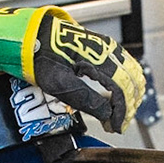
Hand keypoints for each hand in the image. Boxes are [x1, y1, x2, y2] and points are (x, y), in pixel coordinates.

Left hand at [31, 14, 146, 131]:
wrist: (31, 35)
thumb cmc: (41, 56)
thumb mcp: (60, 84)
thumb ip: (86, 100)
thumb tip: (107, 114)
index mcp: (99, 60)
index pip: (122, 91)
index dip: (121, 113)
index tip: (116, 127)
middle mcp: (108, 51)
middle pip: (132, 83)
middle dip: (129, 106)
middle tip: (119, 123)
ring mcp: (107, 47)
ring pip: (132, 73)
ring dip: (131, 95)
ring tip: (120, 111)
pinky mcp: (103, 47)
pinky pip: (126, 65)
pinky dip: (127, 82)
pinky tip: (119, 92)